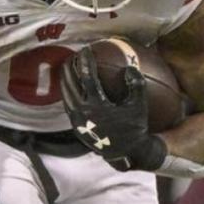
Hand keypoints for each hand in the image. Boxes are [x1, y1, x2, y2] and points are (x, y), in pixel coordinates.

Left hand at [61, 49, 165, 172]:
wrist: (125, 153)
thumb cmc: (134, 128)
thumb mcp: (139, 106)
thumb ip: (136, 85)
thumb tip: (130, 66)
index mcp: (97, 106)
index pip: (88, 78)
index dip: (86, 62)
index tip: (86, 50)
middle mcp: (83, 113)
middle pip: (70, 84)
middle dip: (70, 68)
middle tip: (72, 55)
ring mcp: (77, 120)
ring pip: (65, 94)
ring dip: (65, 79)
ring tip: (67, 67)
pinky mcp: (75, 126)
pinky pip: (67, 104)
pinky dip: (66, 92)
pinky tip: (69, 86)